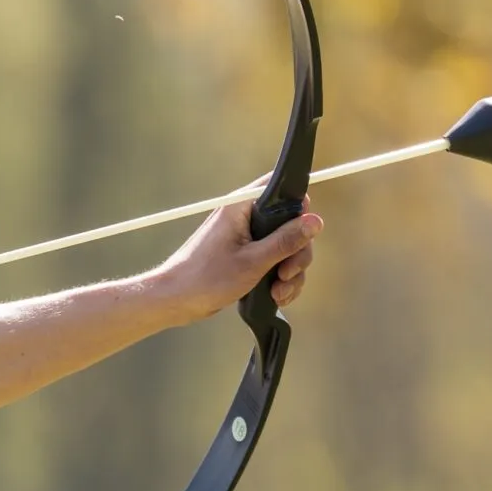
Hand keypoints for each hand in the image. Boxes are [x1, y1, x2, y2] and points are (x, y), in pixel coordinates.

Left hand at [147, 194, 321, 324]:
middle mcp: (245, 218)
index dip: (300, 209)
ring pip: (286, 247)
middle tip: (286, 274)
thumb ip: (286, 240)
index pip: (281, 189)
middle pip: (291, 224)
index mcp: (242, 207)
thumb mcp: (253, 261)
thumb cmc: (206, 278)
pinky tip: (276, 296)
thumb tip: (315, 221)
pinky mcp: (247, 257)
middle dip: (296, 253)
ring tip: (279, 292)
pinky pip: (275, 262)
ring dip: (290, 273)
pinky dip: (280, 280)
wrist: (175, 301)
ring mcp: (247, 238)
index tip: (303, 237)